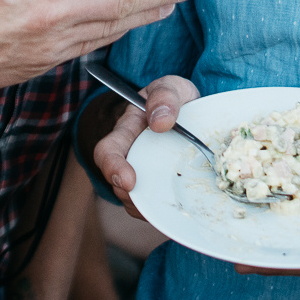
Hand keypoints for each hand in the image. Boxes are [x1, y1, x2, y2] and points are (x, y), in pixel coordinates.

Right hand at [92, 75, 200, 219]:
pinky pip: (154, 207)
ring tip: (170, 209)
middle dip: (130, 198)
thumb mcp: (173, 87)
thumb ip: (165, 96)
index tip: (129, 181)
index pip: (107, 151)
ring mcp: (143, 174)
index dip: (112, 168)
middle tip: (151, 205)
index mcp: (127, 131)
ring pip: (135, 200)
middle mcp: (130, 156)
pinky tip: (179, 212)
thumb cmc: (175, 98)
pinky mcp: (158, 188)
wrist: (192, 112)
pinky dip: (163, 213)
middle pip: (118, 185)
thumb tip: (160, 122)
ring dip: (148, 209)